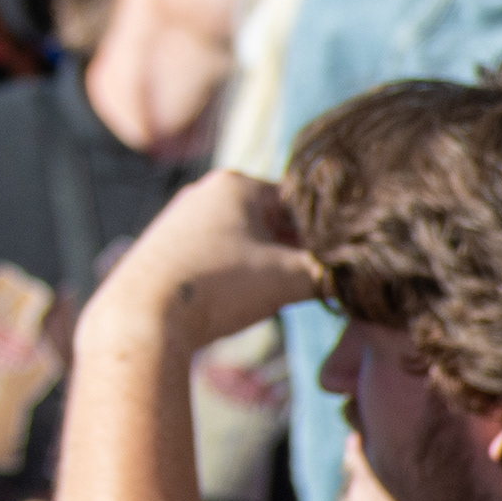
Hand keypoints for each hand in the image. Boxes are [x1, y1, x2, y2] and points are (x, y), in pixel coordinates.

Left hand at [86, 170, 320, 353]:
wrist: (143, 317)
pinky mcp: (166, 248)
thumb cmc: (220, 287)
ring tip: (277, 294)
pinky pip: (218, 256)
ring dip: (267, 266)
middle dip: (294, 252)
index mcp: (235, 183)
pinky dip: (237, 274)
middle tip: (312, 284)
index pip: (301, 203)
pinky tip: (244, 300)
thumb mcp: (290, 277)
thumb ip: (331, 270)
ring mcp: (180, 219)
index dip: (326, 236)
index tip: (339, 265)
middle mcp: (204, 192)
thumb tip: (358, 275)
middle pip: (271, 221)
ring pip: (245, 240)